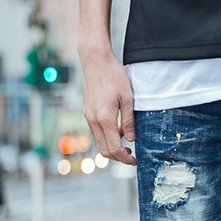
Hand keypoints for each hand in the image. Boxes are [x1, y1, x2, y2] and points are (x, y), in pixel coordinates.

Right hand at [80, 49, 135, 165]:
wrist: (95, 60)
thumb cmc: (113, 75)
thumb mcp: (128, 98)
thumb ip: (129, 121)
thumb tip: (131, 139)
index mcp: (104, 118)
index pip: (114, 149)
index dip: (125, 159)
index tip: (134, 160)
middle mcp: (93, 120)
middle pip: (104, 150)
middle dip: (118, 157)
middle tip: (131, 156)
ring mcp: (88, 116)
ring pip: (99, 142)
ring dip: (112, 147)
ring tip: (126, 144)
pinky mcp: (87, 112)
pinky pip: (96, 132)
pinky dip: (106, 137)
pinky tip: (117, 131)